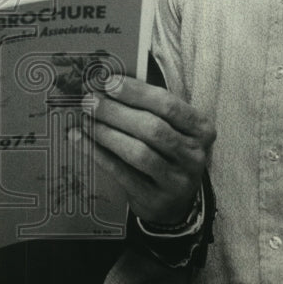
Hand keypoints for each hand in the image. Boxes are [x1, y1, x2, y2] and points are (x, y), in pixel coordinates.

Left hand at [78, 75, 214, 225]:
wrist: (175, 201)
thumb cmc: (166, 151)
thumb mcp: (171, 127)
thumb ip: (149, 106)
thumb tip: (109, 83)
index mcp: (201, 130)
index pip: (168, 105)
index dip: (136, 92)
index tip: (109, 82)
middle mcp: (194, 155)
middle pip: (152, 128)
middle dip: (116, 112)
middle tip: (90, 101)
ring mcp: (177, 181)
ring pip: (138, 152)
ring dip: (107, 133)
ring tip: (86, 119)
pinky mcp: (155, 199)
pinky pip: (122, 173)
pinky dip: (98, 154)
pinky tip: (81, 140)